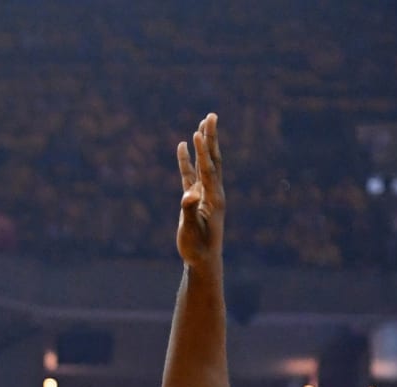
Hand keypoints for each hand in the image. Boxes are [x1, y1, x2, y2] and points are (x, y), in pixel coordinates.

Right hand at [176, 113, 224, 266]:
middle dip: (211, 138)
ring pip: (205, 163)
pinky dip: (187, 159)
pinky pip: (191, 173)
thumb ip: (189, 212)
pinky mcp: (196, 197)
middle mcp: (213, 192)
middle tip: (211, 116)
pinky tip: (183, 146)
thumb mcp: (192, 232)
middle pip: (212, 159)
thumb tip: (187, 195)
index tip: (198, 133)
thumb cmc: (197, 249)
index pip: (207, 170)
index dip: (202, 152)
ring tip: (202, 124)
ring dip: (204, 144)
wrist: (203, 260)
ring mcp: (205, 193)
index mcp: (213, 199)